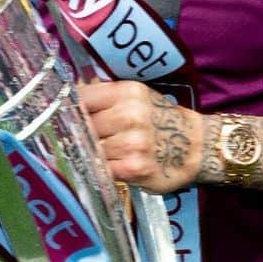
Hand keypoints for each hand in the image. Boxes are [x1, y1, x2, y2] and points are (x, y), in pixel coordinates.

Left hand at [81, 80, 203, 193]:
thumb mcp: (137, 98)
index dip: (72, 109)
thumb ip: (105, 96)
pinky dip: (102, 170)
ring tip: (106, 152)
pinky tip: (112, 165)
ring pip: (92, 149)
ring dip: (93, 154)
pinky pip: (103, 169)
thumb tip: (69, 94)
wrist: (195, 146)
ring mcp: (133, 143)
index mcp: (129, 92)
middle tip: (86, 138)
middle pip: (84, 126)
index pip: (83, 97)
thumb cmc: (160, 120)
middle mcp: (130, 115)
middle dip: (82, 134)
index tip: (67, 116)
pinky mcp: (134, 168)